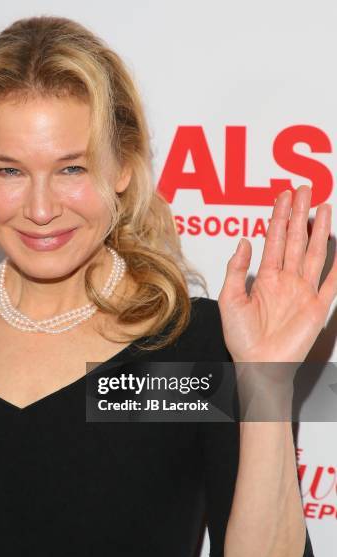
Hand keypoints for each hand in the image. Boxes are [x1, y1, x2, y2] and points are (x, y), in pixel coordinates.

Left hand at [218, 185, 336, 363]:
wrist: (258, 365)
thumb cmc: (242, 339)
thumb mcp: (229, 300)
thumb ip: (236, 270)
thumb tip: (243, 242)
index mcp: (265, 278)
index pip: (274, 240)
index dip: (278, 217)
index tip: (283, 197)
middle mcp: (285, 281)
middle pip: (295, 240)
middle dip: (300, 214)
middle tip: (305, 191)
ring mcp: (303, 292)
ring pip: (313, 253)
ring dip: (318, 231)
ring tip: (323, 208)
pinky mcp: (317, 307)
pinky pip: (332, 283)